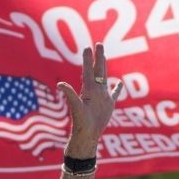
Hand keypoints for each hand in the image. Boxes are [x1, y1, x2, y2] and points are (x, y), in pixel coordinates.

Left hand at [57, 43, 121, 158]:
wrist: (88, 134)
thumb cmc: (81, 122)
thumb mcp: (75, 107)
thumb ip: (69, 94)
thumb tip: (59, 84)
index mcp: (88, 89)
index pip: (88, 70)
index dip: (88, 59)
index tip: (88, 47)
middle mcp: (95, 90)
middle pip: (97, 70)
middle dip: (98, 57)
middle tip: (98, 43)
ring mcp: (102, 96)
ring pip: (104, 77)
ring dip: (104, 66)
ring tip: (104, 56)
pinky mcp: (109, 104)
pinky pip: (114, 93)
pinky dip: (117, 88)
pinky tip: (119, 82)